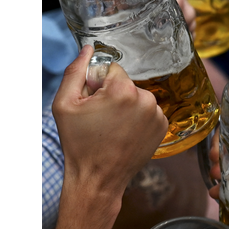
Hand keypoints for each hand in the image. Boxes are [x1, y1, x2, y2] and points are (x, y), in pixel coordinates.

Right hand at [52, 45, 168, 201]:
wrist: (97, 179)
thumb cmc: (78, 143)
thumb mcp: (64, 104)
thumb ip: (75, 71)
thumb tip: (88, 49)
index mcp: (123, 90)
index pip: (110, 70)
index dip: (97, 85)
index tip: (92, 103)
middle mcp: (146, 99)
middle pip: (125, 83)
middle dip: (112, 95)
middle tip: (100, 119)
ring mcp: (157, 114)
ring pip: (137, 97)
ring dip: (126, 107)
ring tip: (112, 128)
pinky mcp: (163, 127)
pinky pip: (147, 111)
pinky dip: (137, 118)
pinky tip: (125, 134)